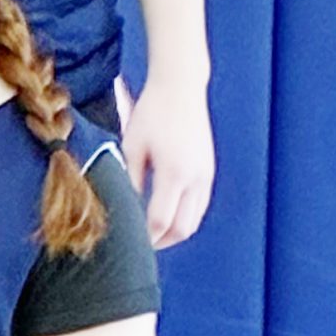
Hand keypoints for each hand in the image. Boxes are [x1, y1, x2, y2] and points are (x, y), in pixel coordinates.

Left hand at [119, 73, 214, 245]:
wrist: (181, 89)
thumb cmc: (151, 114)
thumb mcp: (132, 146)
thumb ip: (130, 179)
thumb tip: (125, 207)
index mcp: (174, 173)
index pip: (160, 220)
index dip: (145, 237)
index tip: (129, 244)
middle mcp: (196, 178)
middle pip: (183, 228)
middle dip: (161, 241)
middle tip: (140, 247)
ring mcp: (206, 176)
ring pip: (195, 220)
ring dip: (174, 232)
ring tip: (152, 235)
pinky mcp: (209, 171)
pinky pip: (200, 206)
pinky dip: (185, 218)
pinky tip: (166, 216)